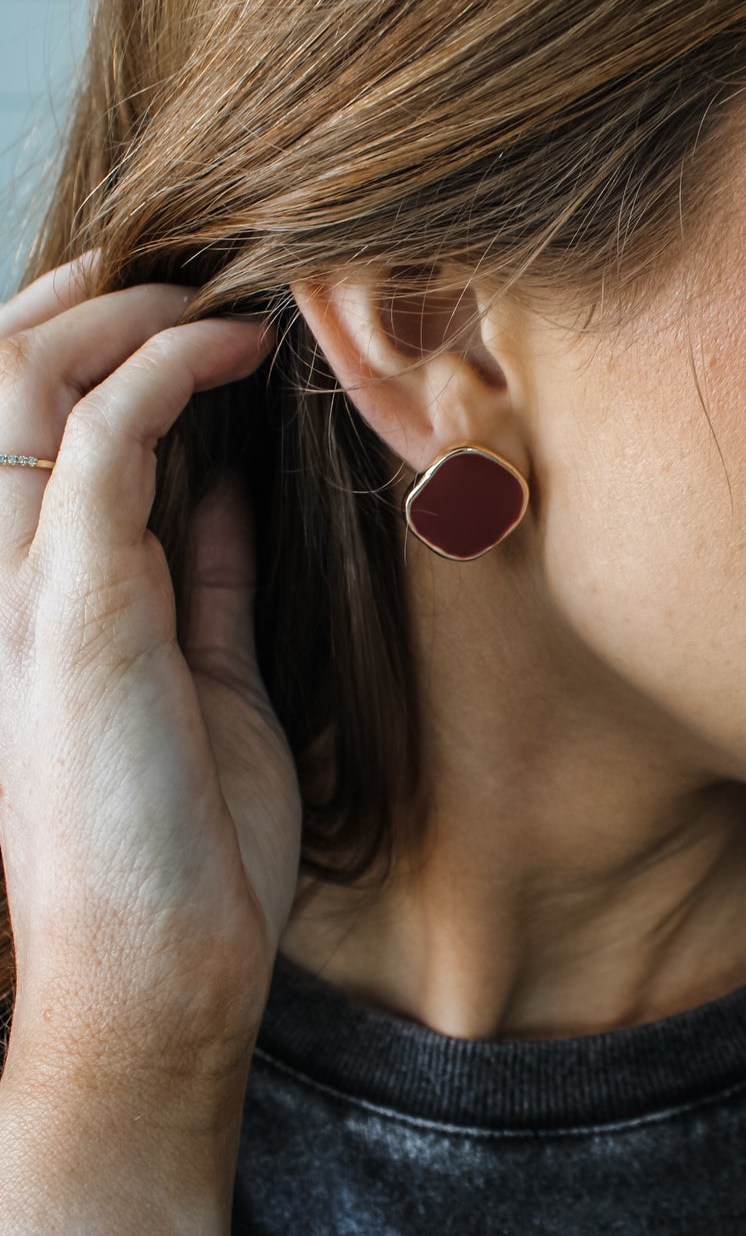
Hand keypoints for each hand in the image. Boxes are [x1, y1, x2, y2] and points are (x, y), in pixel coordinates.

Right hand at [0, 254, 302, 1076]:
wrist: (160, 971)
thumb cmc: (183, 834)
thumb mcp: (200, 668)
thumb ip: (202, 568)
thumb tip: (227, 477)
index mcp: (25, 585)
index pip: (17, 414)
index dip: (87, 333)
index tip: (184, 298)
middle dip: (86, 293)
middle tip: (187, 264)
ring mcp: (19, 591)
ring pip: (21, 380)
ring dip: (124, 311)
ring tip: (218, 294)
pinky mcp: (73, 616)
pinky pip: (95, 447)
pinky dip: (162, 373)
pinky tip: (234, 350)